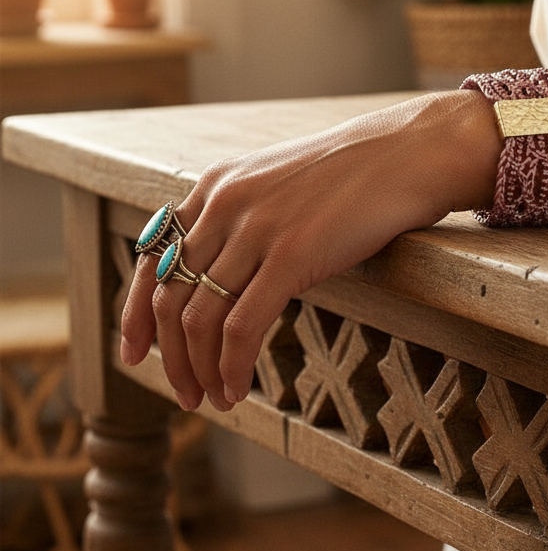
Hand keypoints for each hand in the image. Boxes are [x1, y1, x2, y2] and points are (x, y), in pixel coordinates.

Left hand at [119, 92, 500, 411]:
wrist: (409, 153)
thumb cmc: (359, 173)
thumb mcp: (284, 182)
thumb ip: (248, 215)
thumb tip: (231, 270)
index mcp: (217, 186)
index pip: (152, 259)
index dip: (135, 313)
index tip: (135, 351)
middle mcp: (225, 204)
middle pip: (169, 296)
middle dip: (169, 355)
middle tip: (184, 391)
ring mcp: (256, 229)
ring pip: (199, 318)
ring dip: (198, 369)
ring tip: (212, 398)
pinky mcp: (290, 255)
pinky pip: (241, 327)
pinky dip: (231, 366)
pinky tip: (237, 388)